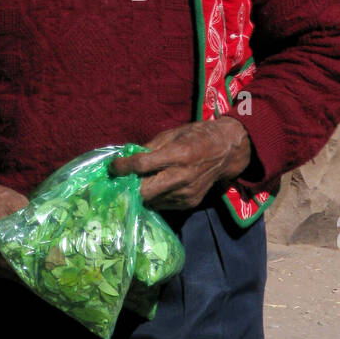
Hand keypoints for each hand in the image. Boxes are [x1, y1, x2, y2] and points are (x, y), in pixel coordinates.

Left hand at [109, 118, 251, 210]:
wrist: (226, 150)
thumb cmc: (196, 136)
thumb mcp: (172, 133)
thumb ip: (150, 147)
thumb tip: (127, 158)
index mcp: (178, 154)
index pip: (142, 165)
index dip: (123, 167)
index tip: (113, 167)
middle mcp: (183, 176)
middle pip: (145, 191)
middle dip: (129, 187)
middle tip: (120, 181)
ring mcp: (187, 193)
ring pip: (152, 201)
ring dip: (140, 194)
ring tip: (135, 185)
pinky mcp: (190, 203)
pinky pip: (163, 205)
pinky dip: (154, 198)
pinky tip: (154, 188)